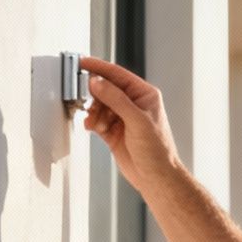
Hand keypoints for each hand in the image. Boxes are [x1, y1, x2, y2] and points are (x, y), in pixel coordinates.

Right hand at [77, 56, 180, 190]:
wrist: (156, 177)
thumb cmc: (157, 150)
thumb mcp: (137, 121)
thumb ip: (116, 99)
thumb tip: (97, 82)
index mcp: (144, 94)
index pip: (118, 75)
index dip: (99, 68)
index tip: (83, 63)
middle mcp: (133, 104)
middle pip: (105, 89)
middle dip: (94, 95)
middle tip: (84, 99)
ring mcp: (122, 118)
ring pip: (99, 105)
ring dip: (93, 112)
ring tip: (95, 122)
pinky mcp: (113, 131)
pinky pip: (96, 120)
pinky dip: (92, 122)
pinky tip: (92, 127)